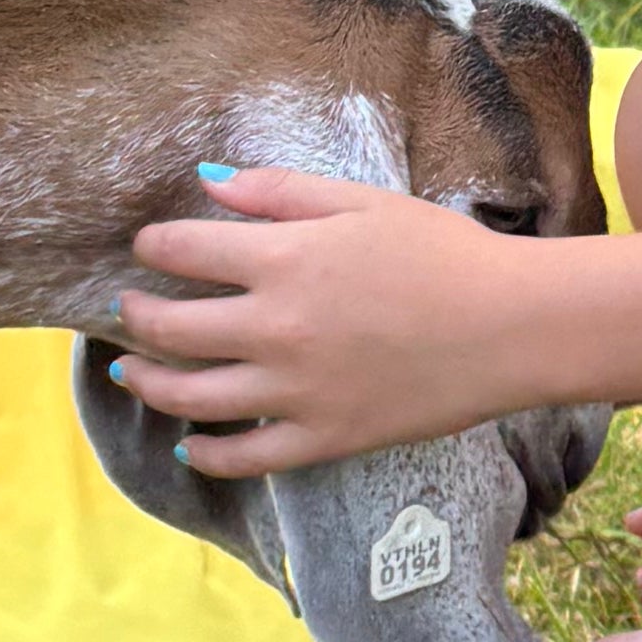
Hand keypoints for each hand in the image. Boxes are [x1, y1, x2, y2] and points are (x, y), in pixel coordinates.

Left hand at [112, 170, 557, 473]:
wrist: (512, 326)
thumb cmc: (444, 254)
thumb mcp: (362, 202)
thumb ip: (279, 192)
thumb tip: (207, 182)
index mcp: (283, 261)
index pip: (181, 251)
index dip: (153, 246)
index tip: (148, 247)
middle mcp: (275, 329)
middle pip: (169, 328)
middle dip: (136, 314)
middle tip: (129, 307)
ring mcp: (295, 392)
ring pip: (189, 397)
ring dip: (145, 382)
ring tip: (129, 370)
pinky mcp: (323, 438)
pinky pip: (243, 459)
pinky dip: (205, 455)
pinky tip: (187, 444)